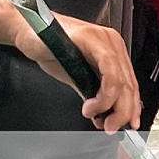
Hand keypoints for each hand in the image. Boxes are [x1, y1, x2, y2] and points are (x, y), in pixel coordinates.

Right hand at [13, 14, 140, 132]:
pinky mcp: (92, 39)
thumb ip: (91, 91)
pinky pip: (108, 71)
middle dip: (122, 113)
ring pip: (121, 80)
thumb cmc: (48, 47)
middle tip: (110, 128)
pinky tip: (91, 105)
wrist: (26, 30)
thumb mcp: (75, 75)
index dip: (131, 107)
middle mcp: (112, 43)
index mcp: (113, 50)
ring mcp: (104, 39)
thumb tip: (104, 115)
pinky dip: (103, 94)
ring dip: (111, 107)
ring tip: (97, 119)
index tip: (128, 125)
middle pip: (129, 84)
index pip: (130, 83)